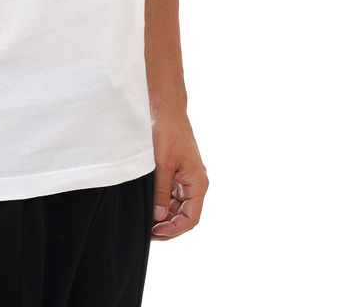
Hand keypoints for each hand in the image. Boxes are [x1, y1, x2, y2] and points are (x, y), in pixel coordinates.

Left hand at [150, 112, 208, 240]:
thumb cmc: (167, 132)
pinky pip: (172, 195)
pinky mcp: (177, 172)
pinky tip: (148, 206)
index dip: (174, 229)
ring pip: (178, 207)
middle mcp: (195, 183)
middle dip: (168, 226)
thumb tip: (158, 217)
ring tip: (146, 221)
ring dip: (164, 216)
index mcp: (197, 183)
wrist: (166, 110)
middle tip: (147, 231)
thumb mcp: (162, 164)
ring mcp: (186, 179)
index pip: (191, 218)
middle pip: (185, 215)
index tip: (156, 232)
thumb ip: (161, 192)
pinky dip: (162, 203)